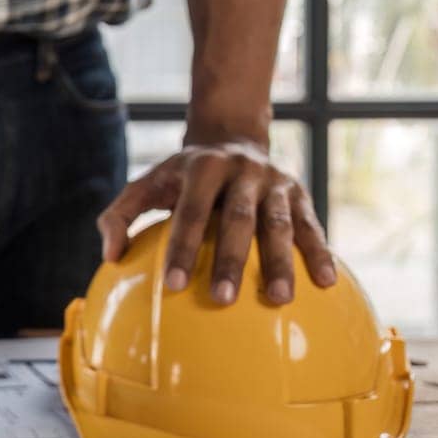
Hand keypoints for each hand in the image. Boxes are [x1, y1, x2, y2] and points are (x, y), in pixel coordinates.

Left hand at [97, 140, 336, 305]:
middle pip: (239, 219)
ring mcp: (274, 180)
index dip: (183, 248)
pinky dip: (320, 252)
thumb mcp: (146, 185)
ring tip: (280, 299)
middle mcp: (241, 171)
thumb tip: (110, 257)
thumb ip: (120, 216)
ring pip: (279, 223)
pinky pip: (312, 225)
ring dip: (281, 262)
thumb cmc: (180, 177)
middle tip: (223, 300)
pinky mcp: (300, 192)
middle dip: (232, 260)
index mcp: (200, 168)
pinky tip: (327, 283)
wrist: (230, 137)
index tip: (175, 286)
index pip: (190, 212)